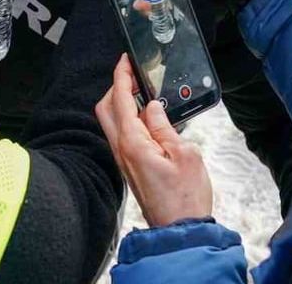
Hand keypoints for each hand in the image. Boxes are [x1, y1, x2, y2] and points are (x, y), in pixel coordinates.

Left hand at [95, 56, 213, 227]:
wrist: (180, 230)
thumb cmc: (185, 197)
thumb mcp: (184, 153)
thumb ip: (164, 126)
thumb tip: (151, 107)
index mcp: (133, 143)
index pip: (120, 100)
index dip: (121, 77)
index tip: (125, 60)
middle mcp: (121, 151)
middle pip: (106, 109)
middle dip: (116, 87)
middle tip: (133, 75)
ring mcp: (123, 161)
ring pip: (112, 123)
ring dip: (122, 103)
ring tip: (143, 92)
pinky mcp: (130, 168)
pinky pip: (121, 136)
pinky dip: (128, 119)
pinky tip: (146, 117)